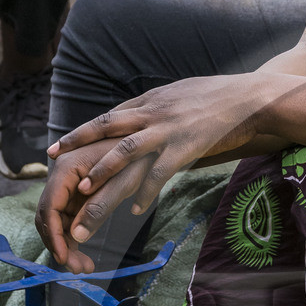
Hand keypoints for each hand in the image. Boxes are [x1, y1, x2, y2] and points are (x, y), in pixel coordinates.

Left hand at [38, 77, 263, 268]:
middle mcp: (152, 114)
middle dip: (78, 149)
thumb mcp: (178, 95)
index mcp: (148, 101)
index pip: (106, 119)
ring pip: (126, 153)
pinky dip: (146, 192)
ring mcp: (167, 130)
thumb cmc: (217, 98)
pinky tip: (136, 210)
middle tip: (55, 168)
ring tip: (86, 192)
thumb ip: (156, 107)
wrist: (249, 98)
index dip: (79, 134)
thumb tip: (140, 116)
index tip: (56, 149)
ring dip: (104, 173)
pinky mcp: (186, 147)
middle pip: (106, 132)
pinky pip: (160, 173)